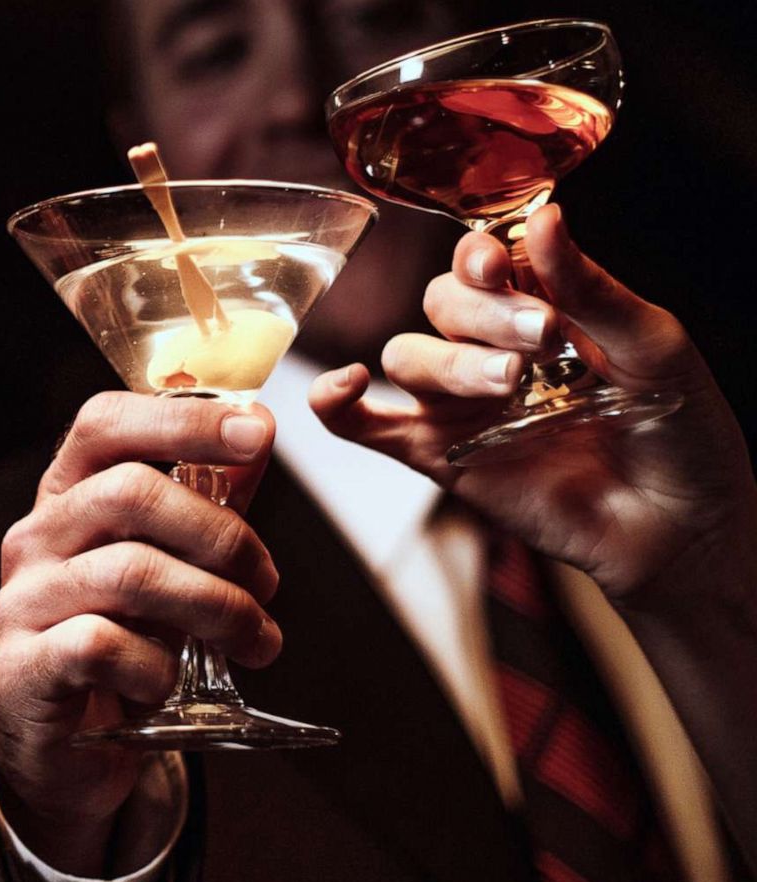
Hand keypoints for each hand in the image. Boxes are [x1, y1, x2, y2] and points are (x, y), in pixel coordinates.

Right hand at [0, 392, 279, 875]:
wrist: (63, 749)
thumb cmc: (119, 646)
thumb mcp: (168, 568)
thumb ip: (209, 501)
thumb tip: (259, 429)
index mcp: (67, 497)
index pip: (106, 424)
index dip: (183, 418)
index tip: (258, 431)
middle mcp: (36, 538)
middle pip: (129, 493)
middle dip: (222, 536)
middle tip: (268, 584)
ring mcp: (23, 601)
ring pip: (130, 573)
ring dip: (215, 607)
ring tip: (254, 642)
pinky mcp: (24, 668)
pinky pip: (103, 646)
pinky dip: (155, 668)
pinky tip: (166, 686)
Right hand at [311, 204, 756, 606]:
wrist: (680, 526)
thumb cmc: (680, 430)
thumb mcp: (652, 342)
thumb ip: (589, 287)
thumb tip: (542, 217)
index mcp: (539, 306)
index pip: (479, 260)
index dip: (478, 256)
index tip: (501, 268)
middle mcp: (489, 347)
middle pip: (438, 302)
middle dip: (482, 315)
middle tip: (541, 339)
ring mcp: (458, 403)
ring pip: (407, 355)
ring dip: (449, 361)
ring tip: (509, 385)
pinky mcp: (437, 455)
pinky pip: (364, 427)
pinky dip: (338, 404)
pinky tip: (348, 386)